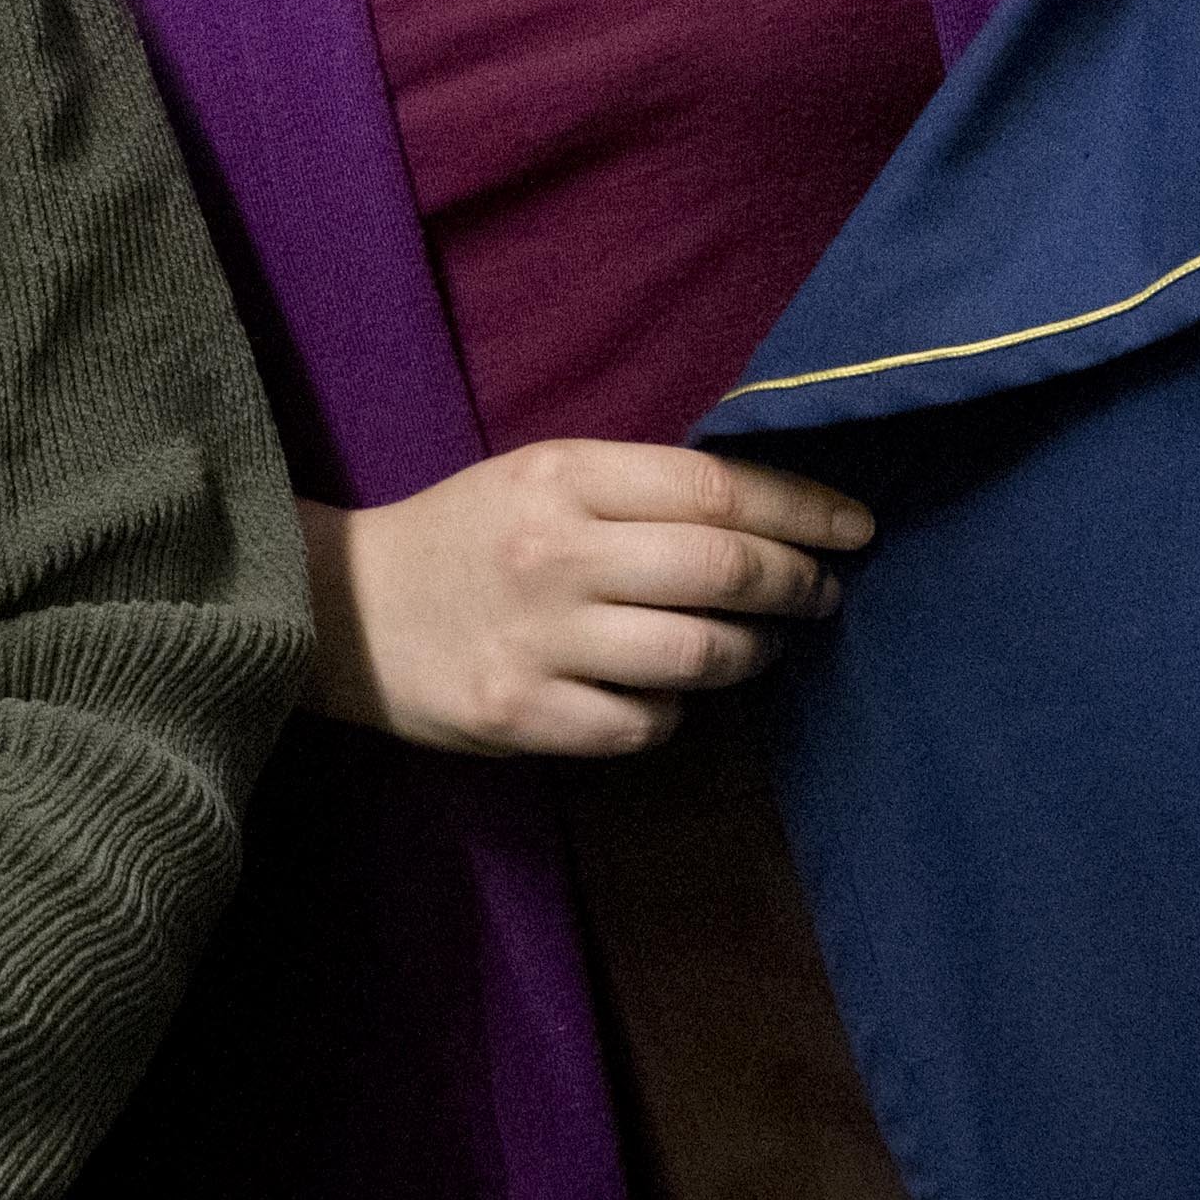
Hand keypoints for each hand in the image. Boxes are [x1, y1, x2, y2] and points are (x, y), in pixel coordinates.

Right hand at [304, 440, 875, 758]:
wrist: (343, 608)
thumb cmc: (465, 534)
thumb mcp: (541, 477)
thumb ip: (640, 489)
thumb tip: (769, 516)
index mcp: (564, 475)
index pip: (718, 487)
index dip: (804, 509)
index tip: (855, 528)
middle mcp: (554, 552)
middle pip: (724, 571)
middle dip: (798, 584)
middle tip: (822, 593)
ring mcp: (537, 639)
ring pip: (699, 655)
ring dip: (753, 653)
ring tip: (759, 644)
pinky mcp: (520, 714)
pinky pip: (645, 725)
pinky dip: (675, 713)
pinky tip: (666, 694)